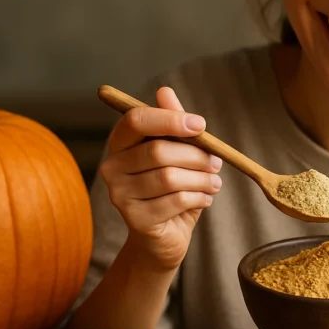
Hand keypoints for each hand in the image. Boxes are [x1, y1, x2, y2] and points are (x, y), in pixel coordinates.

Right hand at [99, 86, 222, 270]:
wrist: (163, 237)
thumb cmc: (172, 189)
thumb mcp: (177, 152)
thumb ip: (173, 123)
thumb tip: (165, 91)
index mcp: (120, 143)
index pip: (136, 120)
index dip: (169, 119)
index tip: (201, 125)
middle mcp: (112, 167)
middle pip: (158, 151)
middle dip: (196, 155)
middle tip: (216, 162)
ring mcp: (119, 195)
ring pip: (169, 178)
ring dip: (202, 179)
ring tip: (214, 183)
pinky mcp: (134, 220)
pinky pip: (175, 201)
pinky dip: (199, 198)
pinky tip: (205, 199)